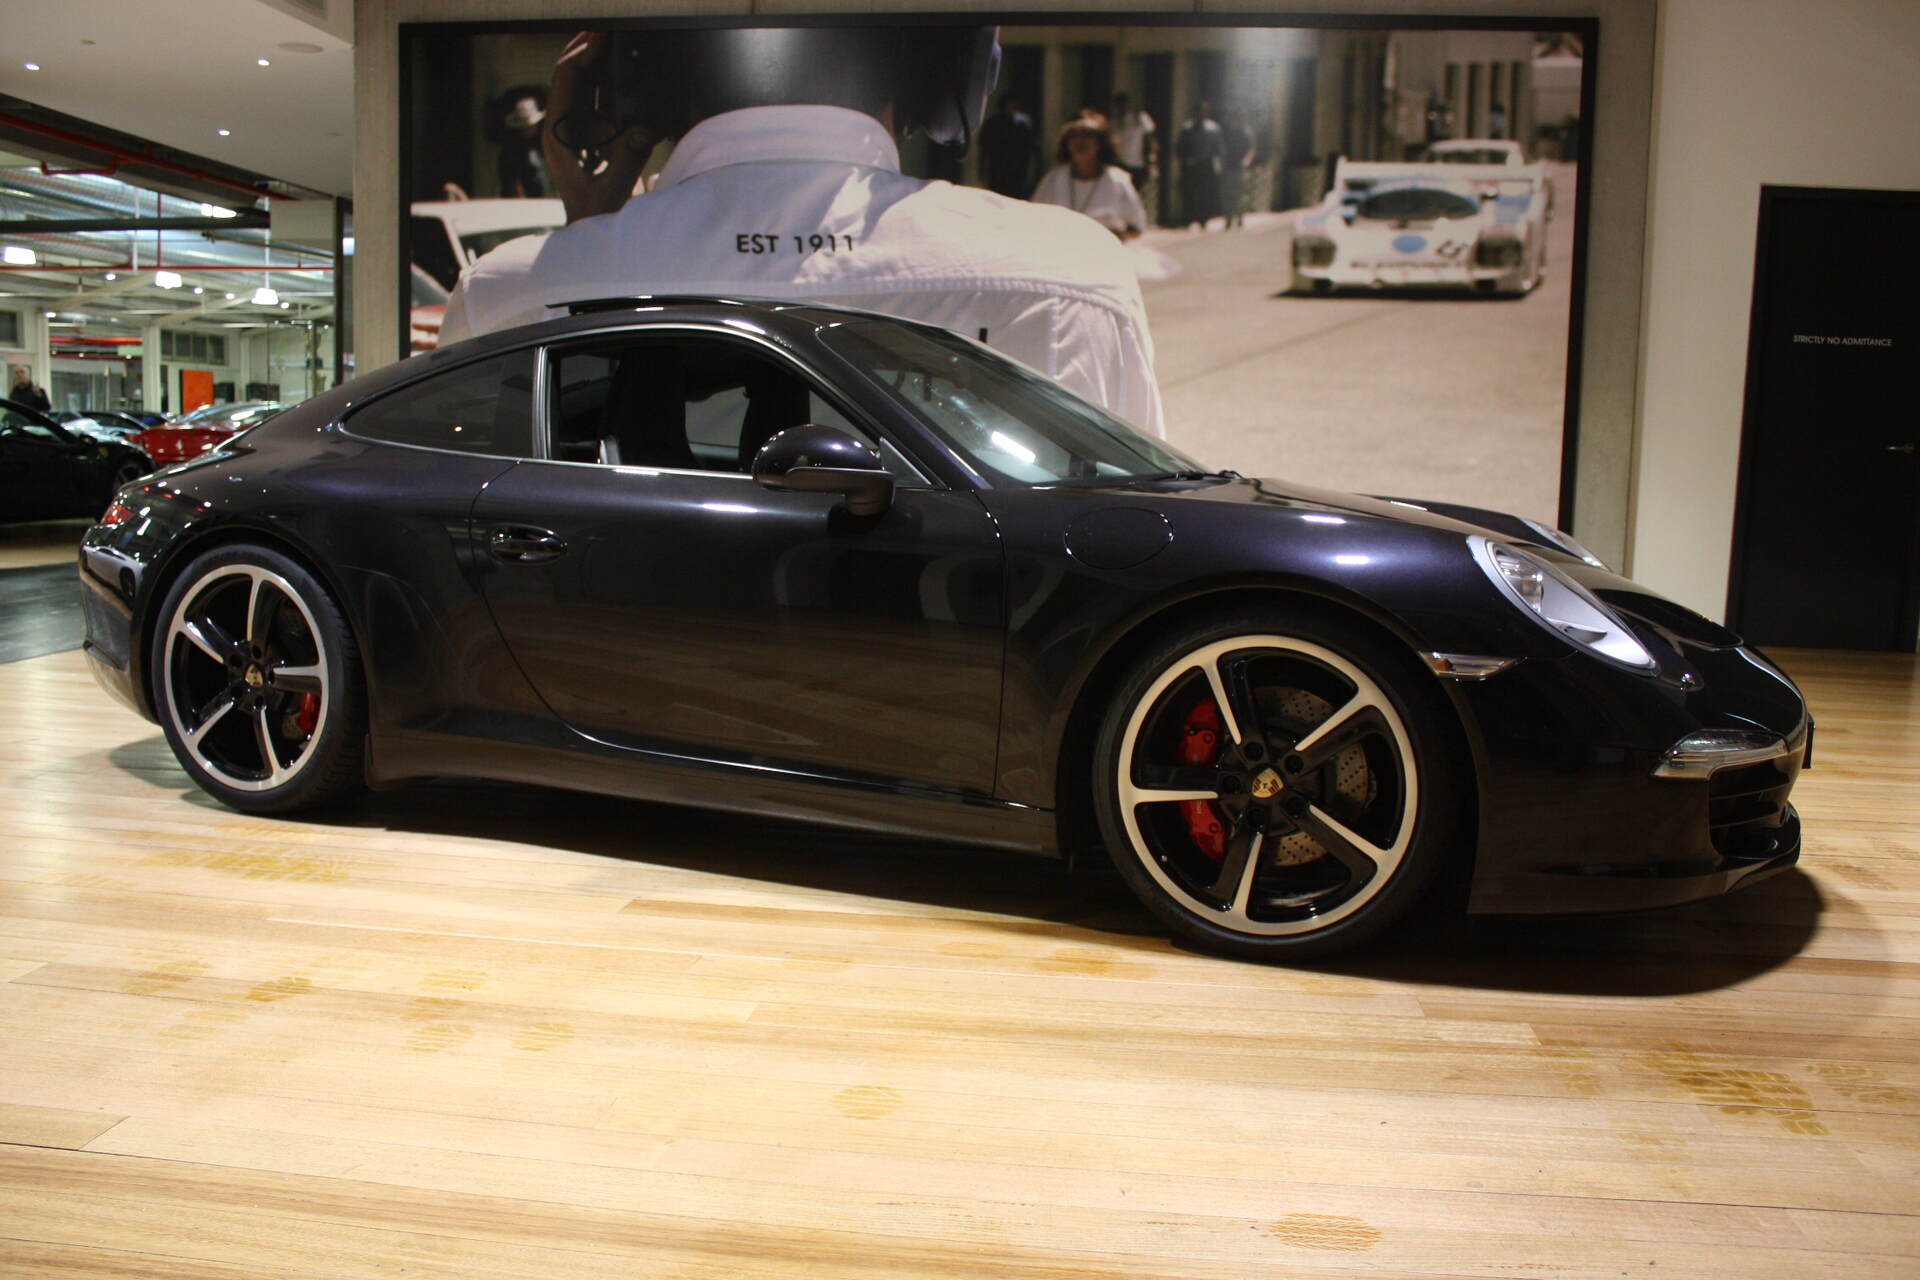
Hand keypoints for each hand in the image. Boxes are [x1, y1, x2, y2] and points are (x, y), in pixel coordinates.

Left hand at [541, 31, 650, 223]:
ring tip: (615, 46)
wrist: (592, 242)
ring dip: (599, 67)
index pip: (566, 80)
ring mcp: (574, 134)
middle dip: (588, 50)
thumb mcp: (614, 190)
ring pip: (583, 88)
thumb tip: (644, 125)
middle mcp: (562, 129)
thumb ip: (628, 156)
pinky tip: (623, 79)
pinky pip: (598, 105)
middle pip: (570, 76)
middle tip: (607, 29)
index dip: (583, 53)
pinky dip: (610, 89)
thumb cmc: (596, 221)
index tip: (602, 36)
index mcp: (558, 136)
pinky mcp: (589, 141)